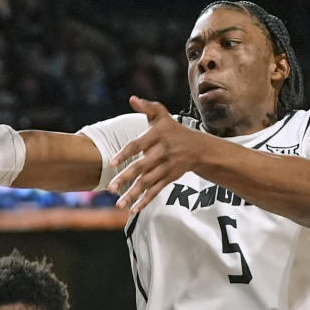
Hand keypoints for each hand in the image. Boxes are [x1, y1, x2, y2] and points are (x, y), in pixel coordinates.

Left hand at [108, 95, 202, 212]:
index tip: (112, 163)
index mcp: (157, 136)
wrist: (199, 148)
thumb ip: (148, 107)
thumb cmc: (173, 129)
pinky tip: (133, 210)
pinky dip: (145, 201)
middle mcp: (162, 152)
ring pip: (148, 182)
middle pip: (142, 167)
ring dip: (133, 194)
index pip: (138, 145)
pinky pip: (156, 191)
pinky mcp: (170, 178)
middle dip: (126, 178)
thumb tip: (132, 99)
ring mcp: (166, 167)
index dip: (125, 154)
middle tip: (111, 187)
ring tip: (118, 204)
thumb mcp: (162, 116)